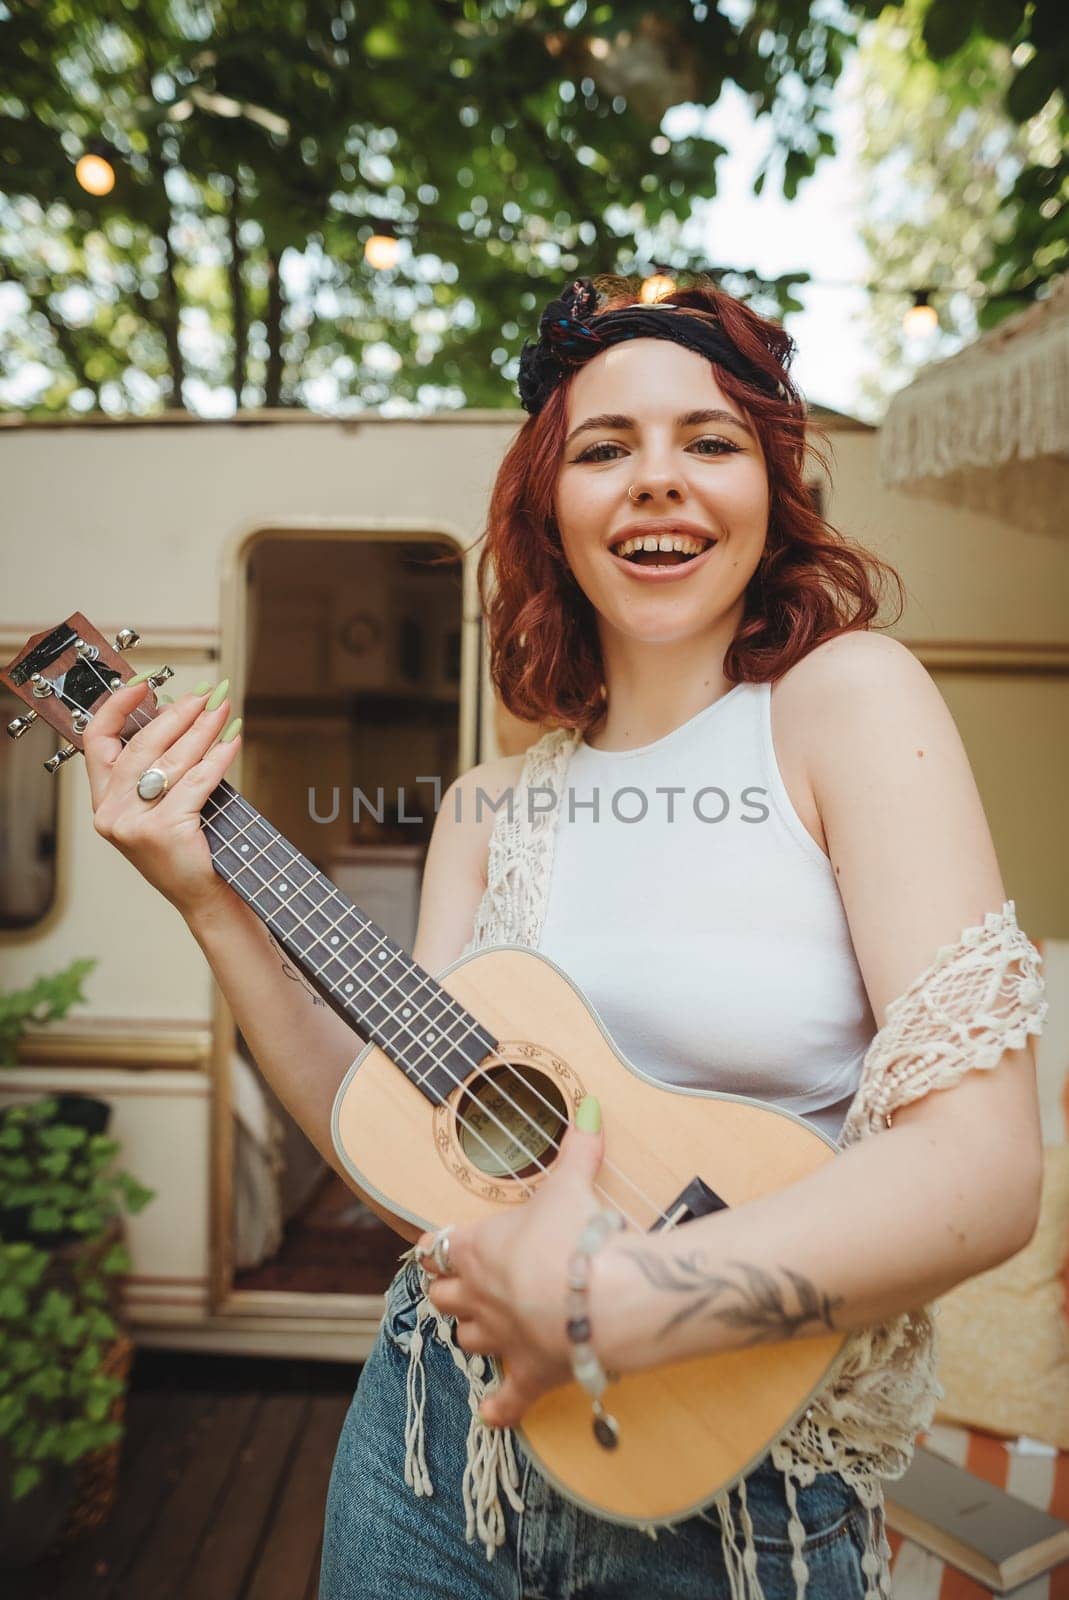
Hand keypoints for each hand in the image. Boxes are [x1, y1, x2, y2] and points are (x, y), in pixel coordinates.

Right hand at [83, 677, 242, 921]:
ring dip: (203, 729)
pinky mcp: (165, 831)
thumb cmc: (186, 848)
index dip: (117, 707)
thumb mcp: (160, 805)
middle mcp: (113, 812)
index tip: (144, 684)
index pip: (96, 741)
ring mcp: (136, 824)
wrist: (203, 897)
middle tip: (204, 695)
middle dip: (177, 714)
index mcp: (104, 801)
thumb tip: (181, 711)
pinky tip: (232, 741)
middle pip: (141, 745)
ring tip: (223, 709)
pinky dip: (218, 757)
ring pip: (172, 761)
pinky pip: (197, 781)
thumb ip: (159, 765)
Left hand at [416, 1101, 606, 1429]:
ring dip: (471, 1336)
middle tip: (461, 1286)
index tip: (435, 1247)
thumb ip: (578, 1147)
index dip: (436, 1247)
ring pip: (465, 1342)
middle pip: (442, 1298)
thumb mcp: (572, 1182)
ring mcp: (501, 1339)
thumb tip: (590, 1106)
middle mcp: (478, 1296)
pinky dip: (498, 1409)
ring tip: (481, 1331)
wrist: (598, 1297)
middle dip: (448, 1292)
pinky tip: (492, 1414)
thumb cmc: (574, 1234)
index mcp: (477, 1249)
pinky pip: (506, 1400)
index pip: (437, 1248)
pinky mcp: (529, 1374)